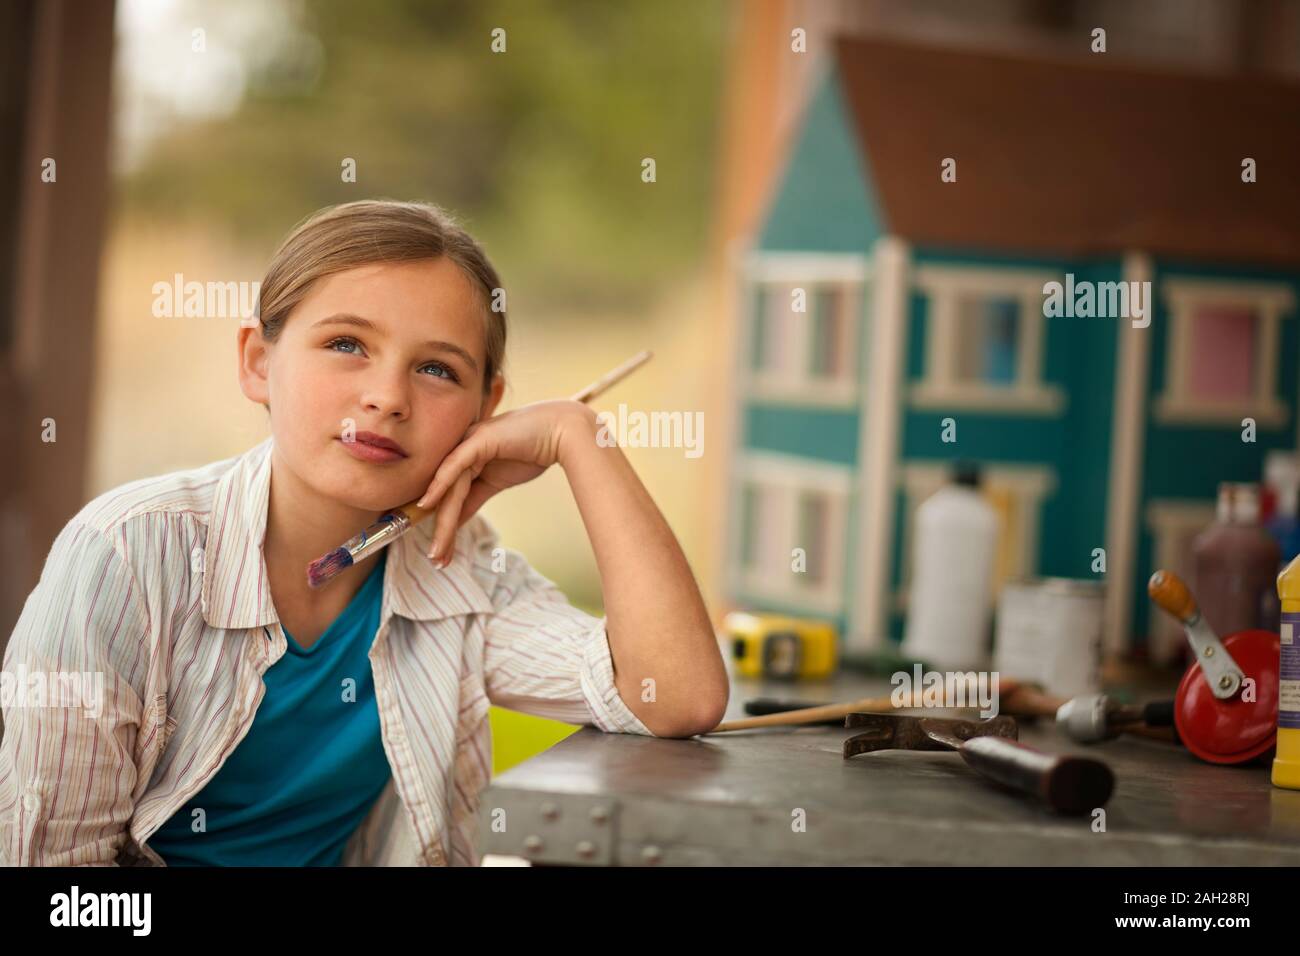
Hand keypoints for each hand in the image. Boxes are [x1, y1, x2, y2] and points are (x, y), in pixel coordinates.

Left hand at [415, 399, 594, 565]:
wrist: (561, 433)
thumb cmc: (533, 452)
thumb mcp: (497, 483)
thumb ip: (474, 498)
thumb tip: (456, 520)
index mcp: (464, 460)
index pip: (450, 497)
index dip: (444, 526)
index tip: (441, 554)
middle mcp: (460, 451)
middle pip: (447, 496)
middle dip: (441, 530)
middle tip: (437, 560)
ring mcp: (467, 443)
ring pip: (450, 489)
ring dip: (442, 521)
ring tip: (439, 549)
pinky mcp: (477, 440)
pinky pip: (454, 466)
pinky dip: (439, 485)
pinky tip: (427, 505)